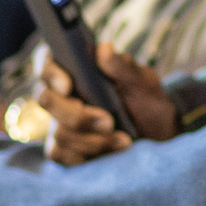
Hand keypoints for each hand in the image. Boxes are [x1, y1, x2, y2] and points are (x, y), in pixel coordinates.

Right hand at [33, 43, 177, 164]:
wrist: (159, 137)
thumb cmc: (148, 103)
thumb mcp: (143, 83)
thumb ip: (123, 67)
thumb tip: (104, 49)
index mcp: (78, 70)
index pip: (48, 62)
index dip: (51, 72)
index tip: (68, 86)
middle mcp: (63, 95)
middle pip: (46, 100)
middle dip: (77, 116)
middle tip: (109, 123)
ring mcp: (60, 123)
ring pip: (59, 132)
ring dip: (92, 141)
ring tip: (123, 141)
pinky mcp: (65, 150)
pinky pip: (61, 155)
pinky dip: (87, 156)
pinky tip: (111, 153)